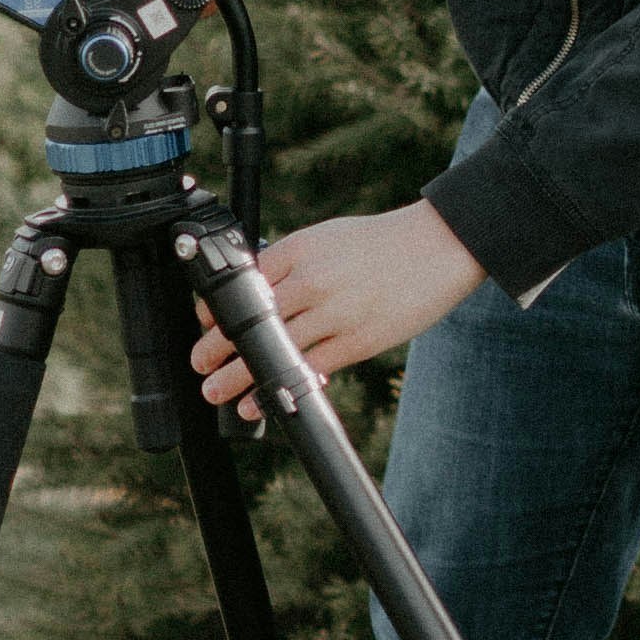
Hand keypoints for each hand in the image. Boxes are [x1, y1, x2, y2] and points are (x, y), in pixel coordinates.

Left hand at [191, 200, 484, 409]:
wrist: (440, 245)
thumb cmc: (385, 242)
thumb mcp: (330, 238)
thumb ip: (296, 261)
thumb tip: (264, 289)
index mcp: (300, 249)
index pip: (243, 282)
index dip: (218, 309)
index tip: (206, 324)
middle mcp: (311, 279)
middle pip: (249, 319)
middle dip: (216, 346)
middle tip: (199, 363)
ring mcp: (334, 312)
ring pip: (272, 350)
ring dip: (237, 375)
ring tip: (215, 392)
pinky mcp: (358, 339)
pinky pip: (309, 369)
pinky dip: (280, 388)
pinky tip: (261, 402)